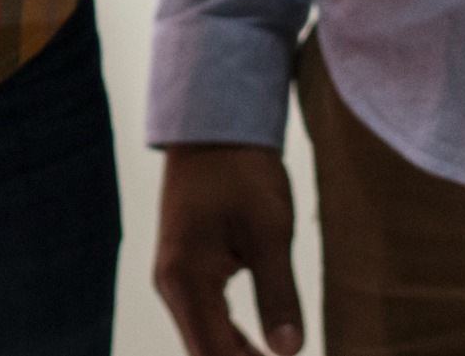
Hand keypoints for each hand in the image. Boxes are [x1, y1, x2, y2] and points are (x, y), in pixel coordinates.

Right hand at [151, 144, 305, 355]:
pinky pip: (206, 321)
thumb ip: (279, 295)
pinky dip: (232, 342)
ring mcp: (176, 280)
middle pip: (205, 353)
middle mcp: (173, 287)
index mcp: (187, 280)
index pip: (215, 355)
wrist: (213, 130)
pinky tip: (260, 350)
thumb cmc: (241, 174)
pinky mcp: (187, 271)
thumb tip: (291, 352)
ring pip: (205, 341)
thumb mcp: (269, 233)